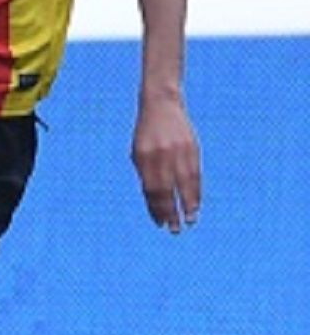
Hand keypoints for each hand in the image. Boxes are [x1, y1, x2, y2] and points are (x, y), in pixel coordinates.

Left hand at [132, 90, 201, 232]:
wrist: (161, 104)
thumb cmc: (146, 133)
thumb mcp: (138, 151)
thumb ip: (145, 174)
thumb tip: (153, 202)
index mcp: (144, 157)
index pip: (150, 189)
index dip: (155, 208)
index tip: (159, 223)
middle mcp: (161, 155)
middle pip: (167, 190)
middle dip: (170, 212)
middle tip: (174, 230)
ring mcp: (178, 152)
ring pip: (184, 185)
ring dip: (187, 206)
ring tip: (189, 222)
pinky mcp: (193, 149)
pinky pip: (195, 176)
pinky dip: (196, 192)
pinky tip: (196, 205)